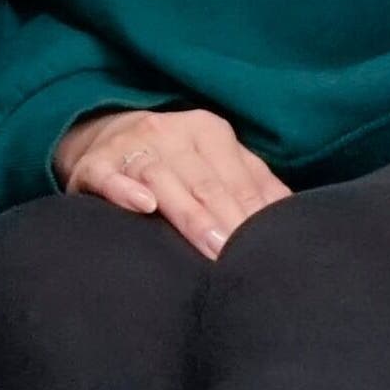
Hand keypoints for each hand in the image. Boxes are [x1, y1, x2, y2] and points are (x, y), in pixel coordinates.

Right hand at [56, 107, 289, 257]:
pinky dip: (125, 189)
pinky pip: (108, 176)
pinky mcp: (93, 164)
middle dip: (227, 220)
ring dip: (189, 214)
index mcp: (207, 131)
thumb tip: (296, 216)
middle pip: (205, 182)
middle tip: (244, 258)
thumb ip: (254, 185)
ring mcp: (129, 146)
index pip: (239, 179)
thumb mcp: (217, 161)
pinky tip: (143, 206)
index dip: (255, 215)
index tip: (269, 248)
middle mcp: (169, 132)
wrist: (103, 135)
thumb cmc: (175, 160)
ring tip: (211, 246)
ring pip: (162, 179)